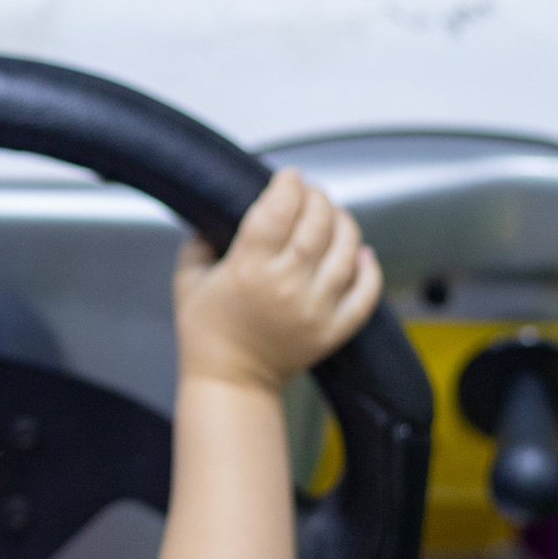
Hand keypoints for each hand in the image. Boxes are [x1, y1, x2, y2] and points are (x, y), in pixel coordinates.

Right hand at [173, 169, 381, 391]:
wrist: (230, 382)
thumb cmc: (206, 332)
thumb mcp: (188, 278)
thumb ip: (200, 238)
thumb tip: (221, 209)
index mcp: (248, 269)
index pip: (278, 208)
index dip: (288, 184)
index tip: (288, 176)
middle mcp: (287, 286)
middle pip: (317, 222)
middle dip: (316, 197)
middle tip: (309, 193)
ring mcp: (315, 309)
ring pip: (347, 250)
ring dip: (344, 224)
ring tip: (333, 217)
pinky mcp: (334, 329)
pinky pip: (366, 292)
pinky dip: (369, 268)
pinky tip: (361, 254)